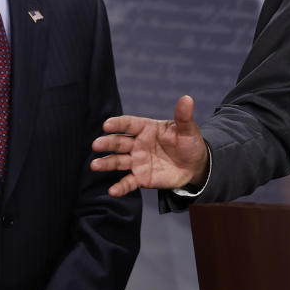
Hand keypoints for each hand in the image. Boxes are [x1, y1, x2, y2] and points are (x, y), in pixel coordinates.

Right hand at [92, 95, 209, 196]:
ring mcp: (137, 161)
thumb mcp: (188, 130)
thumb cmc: (188, 143)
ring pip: (118, 161)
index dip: (118, 124)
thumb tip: (187, 98)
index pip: (129, 124)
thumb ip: (184, 117)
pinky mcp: (141, 177)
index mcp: (147, 128)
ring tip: (94, 165)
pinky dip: (120, 187)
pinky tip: (112, 191)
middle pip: (119, 142)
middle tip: (96, 144)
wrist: (194, 166)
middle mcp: (138, 144)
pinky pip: (128, 182)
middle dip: (107, 143)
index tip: (107, 124)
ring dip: (106, 163)